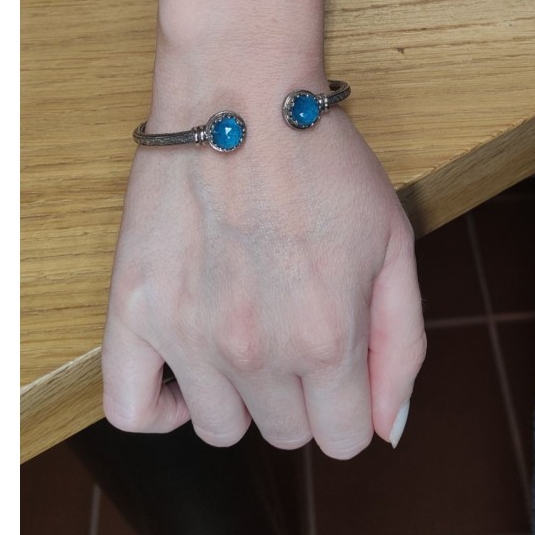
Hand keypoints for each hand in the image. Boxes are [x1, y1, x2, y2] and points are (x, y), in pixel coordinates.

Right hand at [102, 105, 425, 458]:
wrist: (241, 96)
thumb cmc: (323, 160)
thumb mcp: (394, 242)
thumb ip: (403, 343)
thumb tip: (390, 426)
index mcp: (328, 338)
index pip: (344, 438)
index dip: (349, 404)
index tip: (341, 363)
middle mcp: (257, 351)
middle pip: (285, 434)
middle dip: (302, 394)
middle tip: (296, 324)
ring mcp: (188, 336)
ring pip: (220, 429)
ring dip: (241, 395)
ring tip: (247, 328)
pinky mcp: (134, 312)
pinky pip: (132, 411)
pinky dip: (162, 406)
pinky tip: (187, 369)